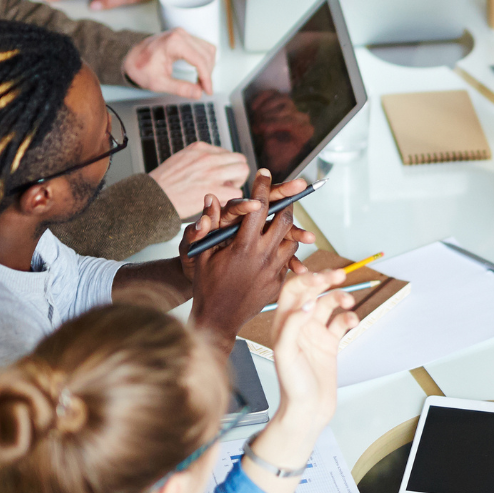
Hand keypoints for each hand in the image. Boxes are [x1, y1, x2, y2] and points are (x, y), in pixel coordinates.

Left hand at [123, 29, 215, 99]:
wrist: (129, 58)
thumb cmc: (140, 68)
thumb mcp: (158, 83)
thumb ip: (180, 88)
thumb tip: (198, 93)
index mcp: (174, 43)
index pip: (200, 60)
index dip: (207, 78)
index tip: (207, 91)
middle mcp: (180, 34)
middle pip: (206, 55)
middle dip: (207, 73)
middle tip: (202, 89)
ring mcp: (183, 34)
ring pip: (208, 50)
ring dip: (208, 67)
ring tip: (201, 82)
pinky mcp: (184, 37)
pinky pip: (203, 47)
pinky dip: (205, 60)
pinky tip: (200, 72)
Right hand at [149, 142, 249, 217]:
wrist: (151, 197)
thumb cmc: (164, 183)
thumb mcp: (181, 159)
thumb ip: (200, 158)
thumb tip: (217, 162)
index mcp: (200, 148)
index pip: (228, 153)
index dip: (227, 166)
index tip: (222, 175)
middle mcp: (208, 157)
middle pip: (240, 160)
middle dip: (237, 173)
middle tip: (228, 184)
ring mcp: (212, 173)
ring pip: (242, 172)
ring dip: (236, 183)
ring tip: (224, 192)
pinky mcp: (214, 190)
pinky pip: (236, 191)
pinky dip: (230, 198)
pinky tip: (219, 201)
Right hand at [184, 171, 317, 349]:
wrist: (218, 319)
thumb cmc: (206, 285)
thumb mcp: (202, 254)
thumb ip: (208, 226)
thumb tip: (211, 197)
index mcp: (243, 246)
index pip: (259, 208)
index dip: (263, 187)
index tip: (265, 173)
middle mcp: (263, 256)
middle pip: (283, 220)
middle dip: (284, 202)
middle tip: (283, 193)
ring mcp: (274, 271)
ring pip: (291, 241)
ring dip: (288, 227)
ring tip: (282, 218)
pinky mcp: (279, 283)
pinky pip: (289, 261)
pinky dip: (286, 250)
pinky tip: (282, 245)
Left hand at [271, 271, 358, 431]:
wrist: (307, 411)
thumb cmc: (292, 386)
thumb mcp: (286, 354)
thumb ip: (293, 325)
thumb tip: (307, 304)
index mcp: (282, 324)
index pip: (292, 291)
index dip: (306, 280)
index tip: (323, 278)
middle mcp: (298, 325)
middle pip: (311, 292)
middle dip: (325, 280)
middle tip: (340, 275)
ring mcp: (314, 333)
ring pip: (328, 304)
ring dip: (339, 297)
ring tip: (348, 302)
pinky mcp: (329, 344)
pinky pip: (340, 322)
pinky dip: (348, 318)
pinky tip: (352, 322)